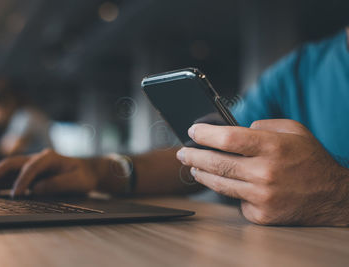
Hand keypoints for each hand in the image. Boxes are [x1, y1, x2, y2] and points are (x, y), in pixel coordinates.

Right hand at [0, 149, 108, 196]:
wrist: (88, 171)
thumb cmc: (83, 176)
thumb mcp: (77, 181)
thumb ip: (58, 184)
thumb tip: (36, 189)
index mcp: (49, 157)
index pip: (31, 168)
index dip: (23, 181)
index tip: (17, 195)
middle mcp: (37, 158)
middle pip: (12, 164)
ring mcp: (31, 165)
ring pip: (7, 169)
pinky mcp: (29, 173)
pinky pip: (10, 176)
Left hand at [176, 119, 348, 225]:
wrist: (331, 196)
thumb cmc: (309, 159)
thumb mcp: (293, 130)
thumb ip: (262, 125)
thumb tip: (233, 131)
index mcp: (273, 147)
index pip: (228, 138)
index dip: (205, 134)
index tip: (193, 131)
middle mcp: (265, 172)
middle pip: (216, 163)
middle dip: (193, 156)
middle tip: (182, 152)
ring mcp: (262, 197)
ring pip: (219, 184)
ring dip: (201, 174)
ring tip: (193, 166)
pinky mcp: (261, 215)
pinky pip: (235, 201)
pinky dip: (229, 191)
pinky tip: (228, 184)